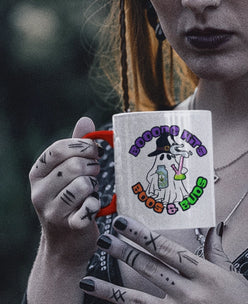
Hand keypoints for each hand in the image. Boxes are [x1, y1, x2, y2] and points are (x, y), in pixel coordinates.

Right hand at [29, 117, 100, 263]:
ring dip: (95, 186)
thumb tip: (85, 119)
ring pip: (84, 184)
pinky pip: (89, 207)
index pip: (59, 148)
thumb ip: (76, 145)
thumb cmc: (72, 198)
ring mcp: (51, 211)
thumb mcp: (69, 170)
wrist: (67, 243)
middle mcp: (38, 192)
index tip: (93, 152)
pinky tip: (92, 208)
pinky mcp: (68, 226)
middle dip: (92, 167)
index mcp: (37, 173)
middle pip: (75, 165)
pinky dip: (95, 205)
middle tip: (94, 173)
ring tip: (91, 191)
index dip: (82, 146)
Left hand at [79, 216, 247, 303]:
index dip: (142, 234)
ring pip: (137, 299)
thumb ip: (217, 252)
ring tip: (88, 279)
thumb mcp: (233, 276)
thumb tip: (212, 229)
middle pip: (149, 268)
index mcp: (205, 273)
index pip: (166, 248)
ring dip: (110, 288)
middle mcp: (190, 293)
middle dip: (124, 252)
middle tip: (104, 238)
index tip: (123, 222)